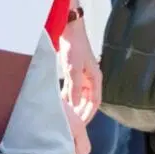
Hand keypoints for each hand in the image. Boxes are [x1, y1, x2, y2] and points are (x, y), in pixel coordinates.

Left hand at [57, 14, 100, 153]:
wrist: (70, 29)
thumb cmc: (74, 47)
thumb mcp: (73, 69)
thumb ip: (74, 88)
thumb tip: (74, 104)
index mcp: (95, 79)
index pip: (95, 102)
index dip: (88, 114)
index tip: (80, 125)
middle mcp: (91, 79)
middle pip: (88, 101)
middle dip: (81, 112)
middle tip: (72, 124)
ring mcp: (83, 75)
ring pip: (79, 95)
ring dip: (73, 105)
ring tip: (65, 115)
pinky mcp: (75, 71)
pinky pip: (73, 88)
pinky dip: (67, 95)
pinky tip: (59, 101)